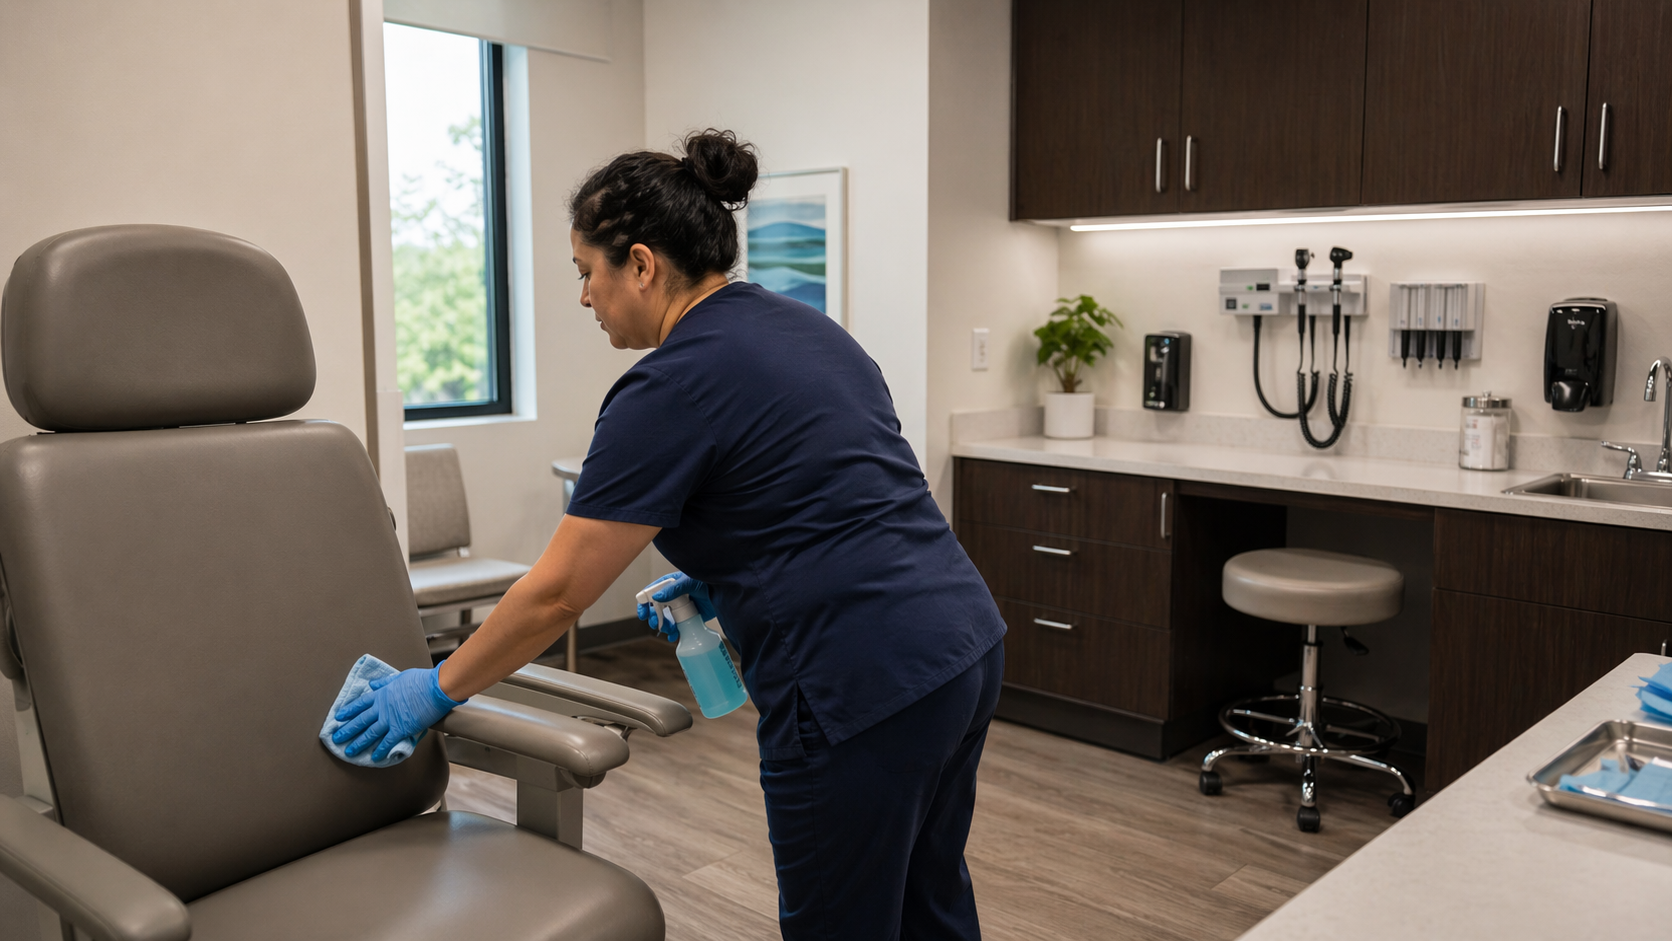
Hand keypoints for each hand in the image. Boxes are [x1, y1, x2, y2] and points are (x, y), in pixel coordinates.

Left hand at [332, 666, 466, 760]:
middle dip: (347, 730)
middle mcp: (382, 708)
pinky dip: (380, 751)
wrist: (434, 688)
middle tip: (336, 738)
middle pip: (360, 721)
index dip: (348, 711)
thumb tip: (372, 684)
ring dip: (358, 743)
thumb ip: (384, 682)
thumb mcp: (400, 676)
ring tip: (349, 752)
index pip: (360, 704)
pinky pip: (387, 742)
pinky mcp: (401, 729)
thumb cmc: (421, 680)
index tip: (338, 717)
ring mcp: (390, 720)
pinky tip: (375, 758)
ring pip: (370, 734)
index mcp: (381, 694)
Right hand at [636, 571, 716, 642]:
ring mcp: (682, 608)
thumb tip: (656, 597)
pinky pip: (678, 627)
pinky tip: (674, 636)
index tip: (643, 614)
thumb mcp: (690, 582)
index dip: (644, 603)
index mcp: (670, 584)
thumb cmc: (708, 581)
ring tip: (669, 631)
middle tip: (656, 624)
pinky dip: (674, 633)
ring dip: (664, 627)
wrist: (726, 591)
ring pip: (666, 620)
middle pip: (656, 609)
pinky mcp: (690, 617)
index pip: (651, 593)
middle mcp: (674, 596)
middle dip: (654, 618)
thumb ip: (673, 589)